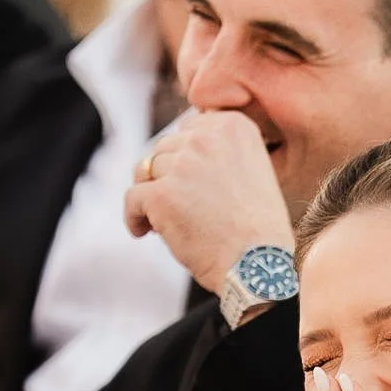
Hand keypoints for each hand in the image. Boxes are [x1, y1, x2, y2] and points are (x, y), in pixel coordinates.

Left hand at [124, 109, 293, 296]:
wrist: (258, 264)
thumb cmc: (258, 227)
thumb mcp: (252, 169)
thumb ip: (219, 150)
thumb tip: (174, 152)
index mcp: (233, 126)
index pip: (188, 129)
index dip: (185, 158)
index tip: (192, 184)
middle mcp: (207, 138)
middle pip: (165, 148)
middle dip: (167, 176)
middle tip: (181, 206)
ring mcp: (182, 165)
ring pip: (145, 171)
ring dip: (152, 196)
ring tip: (166, 221)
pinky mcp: (161, 194)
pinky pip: (132, 198)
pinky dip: (134, 216)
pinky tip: (145, 231)